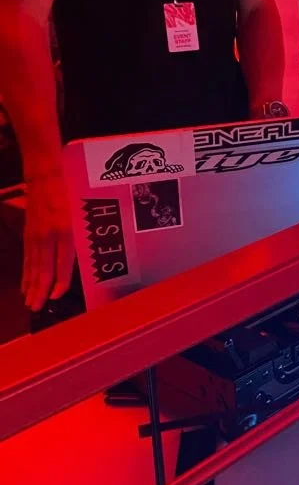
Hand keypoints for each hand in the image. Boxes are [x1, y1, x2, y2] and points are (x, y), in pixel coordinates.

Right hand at [22, 171, 75, 311]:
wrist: (45, 174)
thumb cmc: (70, 191)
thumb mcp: (81, 212)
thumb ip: (82, 233)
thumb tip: (88, 254)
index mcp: (65, 231)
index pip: (62, 263)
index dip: (59, 282)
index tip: (56, 297)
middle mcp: (48, 236)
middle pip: (43, 269)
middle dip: (39, 291)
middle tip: (36, 309)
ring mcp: (35, 236)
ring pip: (32, 266)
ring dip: (30, 286)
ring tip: (29, 303)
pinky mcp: (28, 233)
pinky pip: (27, 258)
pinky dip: (25, 273)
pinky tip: (24, 285)